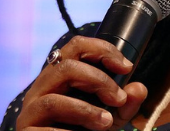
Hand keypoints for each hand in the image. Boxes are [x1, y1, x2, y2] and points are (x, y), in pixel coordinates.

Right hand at [14, 37, 147, 130]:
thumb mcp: (110, 116)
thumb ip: (125, 103)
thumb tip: (139, 88)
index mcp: (59, 76)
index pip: (76, 47)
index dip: (103, 50)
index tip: (126, 68)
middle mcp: (41, 88)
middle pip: (65, 68)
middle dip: (98, 81)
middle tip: (118, 99)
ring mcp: (31, 111)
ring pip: (54, 101)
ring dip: (86, 111)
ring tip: (106, 122)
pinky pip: (50, 130)